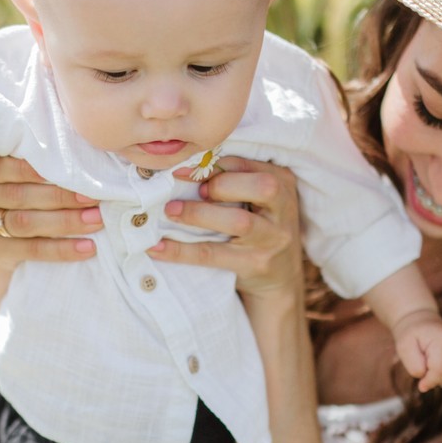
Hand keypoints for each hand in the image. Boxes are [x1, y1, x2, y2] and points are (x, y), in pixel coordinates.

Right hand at [0, 156, 101, 269]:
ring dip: (65, 222)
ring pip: (24, 223)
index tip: (76, 171)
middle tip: (94, 197)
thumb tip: (83, 150)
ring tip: (96, 220)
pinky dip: (62, 249)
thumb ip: (39, 157)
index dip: (39, 169)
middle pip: (18, 196)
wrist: (3, 237)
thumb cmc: (23, 188)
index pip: (5, 165)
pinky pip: (30, 250)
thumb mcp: (22, 171)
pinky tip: (88, 247)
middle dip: (60, 196)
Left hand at [147, 156, 300, 295]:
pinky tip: (158, 248)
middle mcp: (283, 208)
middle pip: (260, 187)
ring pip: (238, 222)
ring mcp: (272, 238)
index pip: (247, 165)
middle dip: (221, 186)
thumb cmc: (259, 228)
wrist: (280, 277)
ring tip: (171, 211)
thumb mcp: (257, 200)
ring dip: (199, 214)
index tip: (180, 170)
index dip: (212, 165)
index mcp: (282, 183)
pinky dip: (181, 251)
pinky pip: (213, 254)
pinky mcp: (255, 264)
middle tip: (195, 192)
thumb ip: (233, 181)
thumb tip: (184, 170)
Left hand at [392, 309, 441, 391]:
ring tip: (426, 359)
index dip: (430, 381)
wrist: (419, 320)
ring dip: (436, 374)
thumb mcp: (404, 348)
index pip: (441, 370)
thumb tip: (426, 385)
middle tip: (420, 364)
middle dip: (432, 378)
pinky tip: (433, 359)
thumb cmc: (410, 334)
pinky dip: (440, 371)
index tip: (420, 385)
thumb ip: (414, 367)